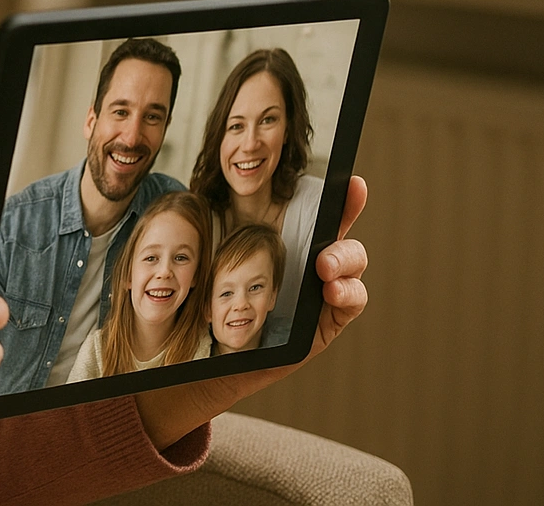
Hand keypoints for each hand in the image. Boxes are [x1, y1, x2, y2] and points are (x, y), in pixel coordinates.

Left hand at [136, 175, 369, 448]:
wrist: (209, 360)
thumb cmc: (210, 305)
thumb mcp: (210, 262)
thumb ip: (213, 234)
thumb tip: (191, 193)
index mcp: (287, 246)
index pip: (318, 217)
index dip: (340, 199)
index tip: (351, 184)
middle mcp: (309, 267)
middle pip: (342, 243)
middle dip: (343, 242)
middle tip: (324, 257)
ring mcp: (321, 295)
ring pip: (352, 270)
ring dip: (347, 266)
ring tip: (325, 273)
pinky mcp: (324, 324)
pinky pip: (350, 304)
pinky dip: (349, 295)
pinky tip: (332, 292)